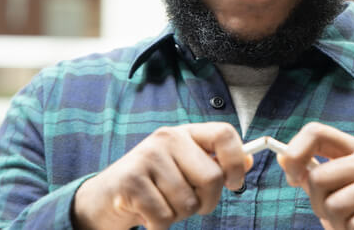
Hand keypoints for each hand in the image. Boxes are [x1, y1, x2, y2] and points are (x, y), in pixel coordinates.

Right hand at [73, 122, 252, 229]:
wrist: (104, 198)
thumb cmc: (152, 185)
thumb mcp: (184, 168)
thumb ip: (214, 163)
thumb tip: (249, 159)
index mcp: (184, 133)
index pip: (224, 134)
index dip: (237, 162)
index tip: (234, 184)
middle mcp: (167, 138)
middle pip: (212, 177)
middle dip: (206, 202)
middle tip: (187, 203)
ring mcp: (147, 157)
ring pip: (188, 202)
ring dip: (178, 215)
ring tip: (160, 205)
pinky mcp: (131, 182)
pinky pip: (164, 217)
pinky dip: (159, 226)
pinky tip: (146, 215)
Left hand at [277, 122, 353, 229]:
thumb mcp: (340, 192)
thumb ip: (314, 177)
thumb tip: (282, 158)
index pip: (317, 132)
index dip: (295, 153)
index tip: (292, 178)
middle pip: (319, 176)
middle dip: (319, 205)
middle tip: (337, 216)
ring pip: (335, 205)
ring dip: (339, 225)